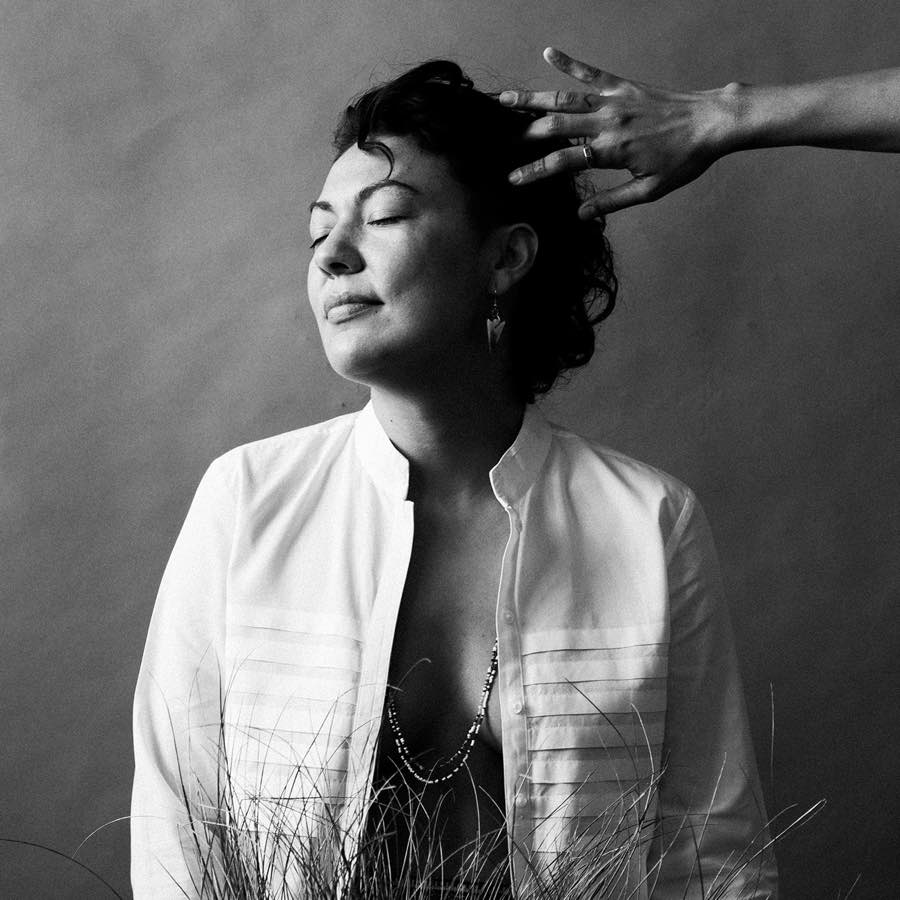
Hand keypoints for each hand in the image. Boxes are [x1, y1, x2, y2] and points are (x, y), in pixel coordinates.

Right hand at [501, 47, 733, 216]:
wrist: (713, 123)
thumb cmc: (684, 160)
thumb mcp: (649, 189)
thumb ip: (612, 200)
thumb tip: (582, 214)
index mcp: (611, 151)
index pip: (562, 162)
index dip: (534, 172)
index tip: (513, 179)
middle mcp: (607, 123)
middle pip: (556, 127)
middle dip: (526, 134)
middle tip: (504, 140)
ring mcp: (614, 102)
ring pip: (566, 99)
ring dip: (534, 99)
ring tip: (507, 99)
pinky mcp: (624, 86)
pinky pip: (592, 72)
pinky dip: (570, 62)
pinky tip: (549, 52)